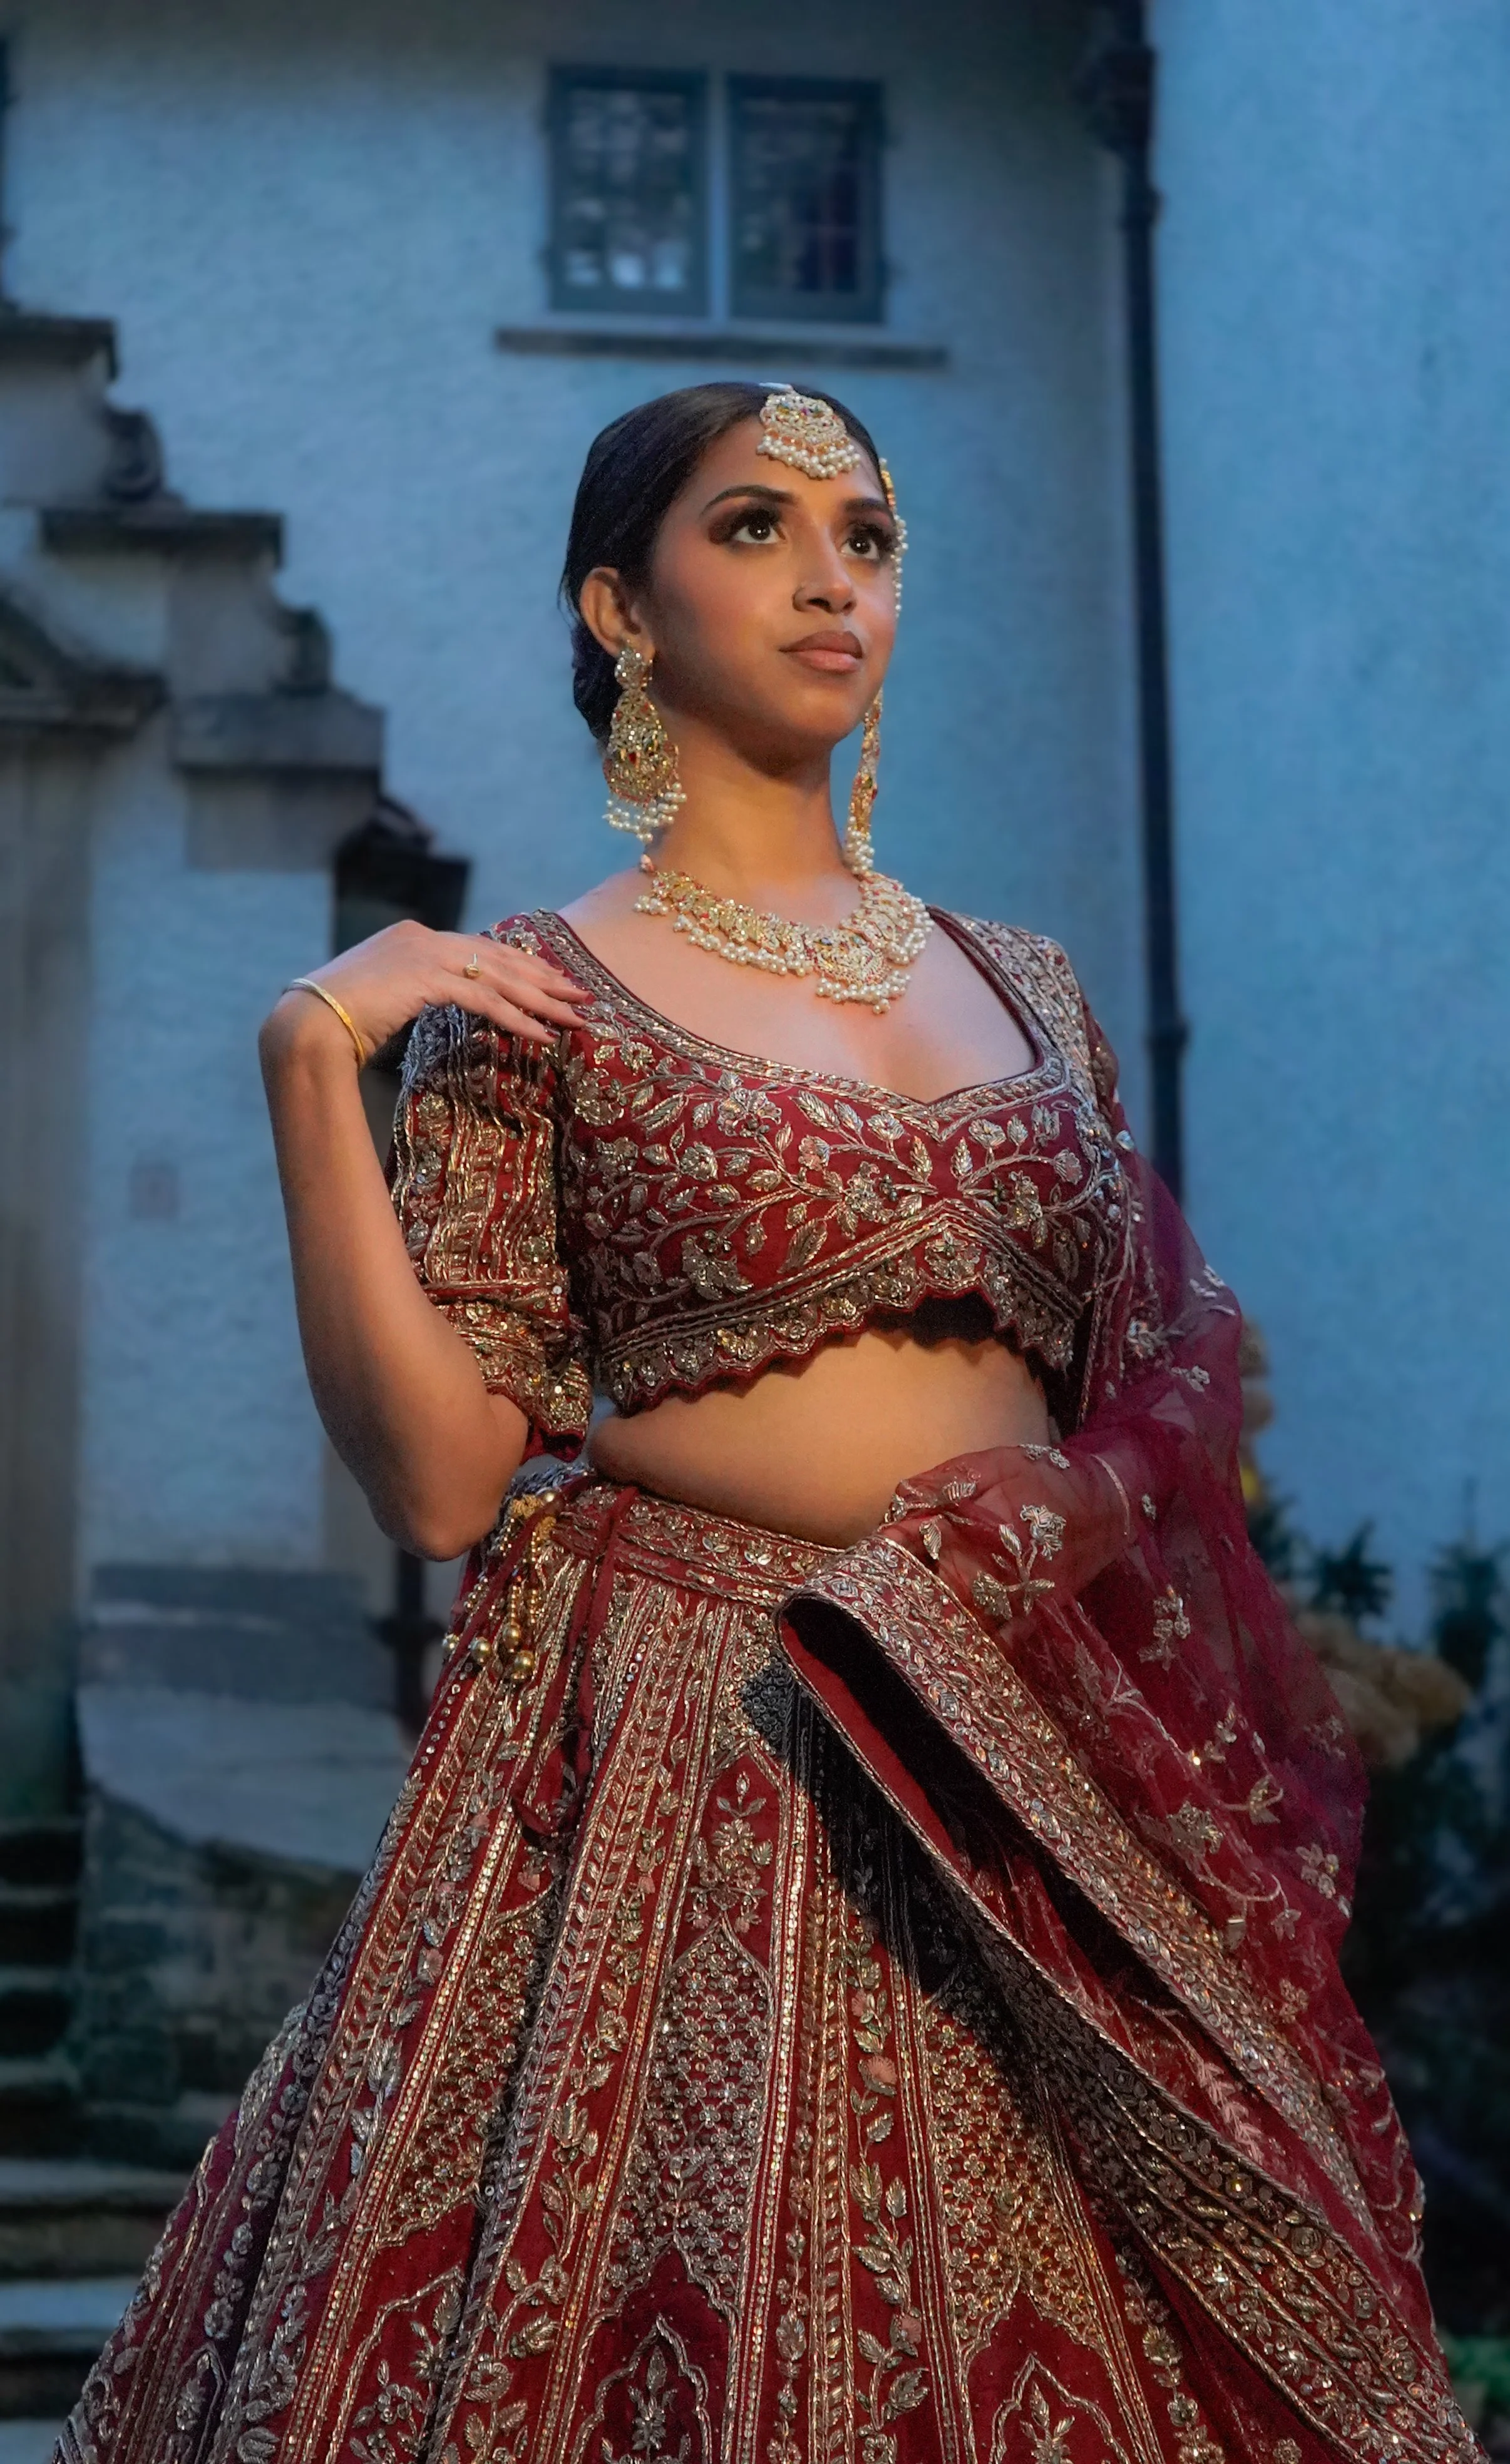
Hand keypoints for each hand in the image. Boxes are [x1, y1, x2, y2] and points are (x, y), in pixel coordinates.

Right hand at [264, 920, 585, 1062]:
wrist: (305, 1026)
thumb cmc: (339, 1023)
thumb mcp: (386, 1000)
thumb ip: (417, 993)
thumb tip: (444, 1005)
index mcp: (414, 937)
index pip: (481, 950)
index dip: (520, 967)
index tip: (552, 983)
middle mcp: (423, 937)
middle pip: (499, 958)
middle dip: (544, 979)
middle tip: (581, 996)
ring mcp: (423, 953)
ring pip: (499, 977)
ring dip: (542, 1000)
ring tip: (575, 1018)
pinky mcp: (424, 978)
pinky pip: (484, 999)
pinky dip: (517, 1018)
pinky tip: (542, 1035)